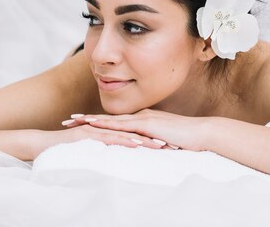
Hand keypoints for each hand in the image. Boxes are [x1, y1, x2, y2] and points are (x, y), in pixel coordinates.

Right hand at [36, 122, 164, 156]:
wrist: (39, 144)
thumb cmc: (62, 150)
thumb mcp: (89, 152)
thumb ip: (103, 152)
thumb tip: (116, 161)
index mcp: (105, 132)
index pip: (132, 135)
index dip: (150, 139)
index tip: (168, 146)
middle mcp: (103, 129)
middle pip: (133, 132)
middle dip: (152, 138)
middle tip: (172, 145)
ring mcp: (96, 130)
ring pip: (125, 134)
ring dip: (144, 139)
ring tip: (161, 145)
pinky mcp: (88, 135)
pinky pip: (109, 138)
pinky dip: (124, 140)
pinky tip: (137, 144)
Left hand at [63, 109, 207, 150]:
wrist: (202, 134)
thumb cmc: (187, 141)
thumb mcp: (165, 142)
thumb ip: (153, 144)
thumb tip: (144, 152)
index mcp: (142, 120)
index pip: (115, 122)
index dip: (96, 122)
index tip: (79, 123)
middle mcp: (139, 116)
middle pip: (107, 119)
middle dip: (86, 119)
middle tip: (67, 120)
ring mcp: (142, 119)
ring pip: (110, 120)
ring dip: (91, 120)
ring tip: (73, 121)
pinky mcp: (146, 124)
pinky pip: (122, 125)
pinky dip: (106, 124)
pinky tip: (94, 124)